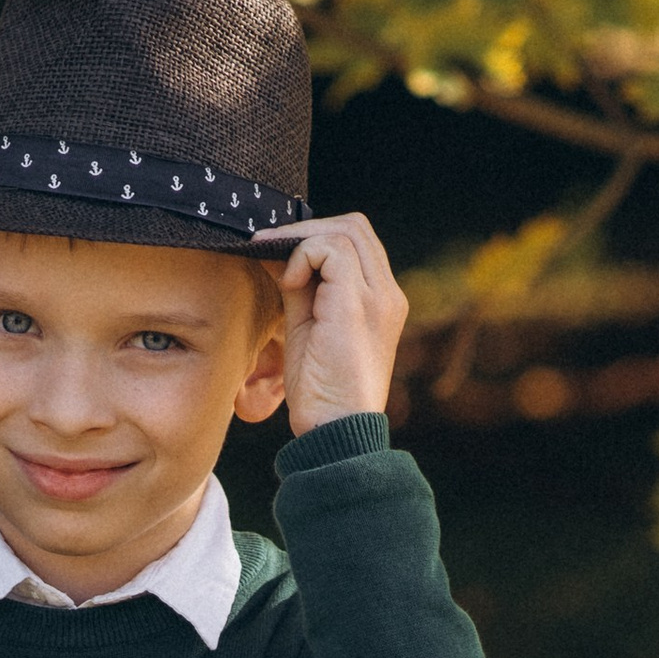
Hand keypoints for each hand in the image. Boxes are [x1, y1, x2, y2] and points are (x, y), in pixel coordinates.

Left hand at [276, 212, 407, 432]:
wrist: (335, 431)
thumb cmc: (320, 391)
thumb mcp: (307, 326)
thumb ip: (300, 287)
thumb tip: (273, 251)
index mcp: (381, 300)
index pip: (356, 242)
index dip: (315, 238)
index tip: (280, 255)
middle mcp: (388, 293)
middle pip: (354, 226)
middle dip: (307, 231)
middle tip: (270, 250)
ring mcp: (378, 296)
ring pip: (344, 231)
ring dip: (301, 242)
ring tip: (281, 275)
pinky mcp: (358, 304)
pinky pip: (331, 250)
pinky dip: (303, 256)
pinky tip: (290, 285)